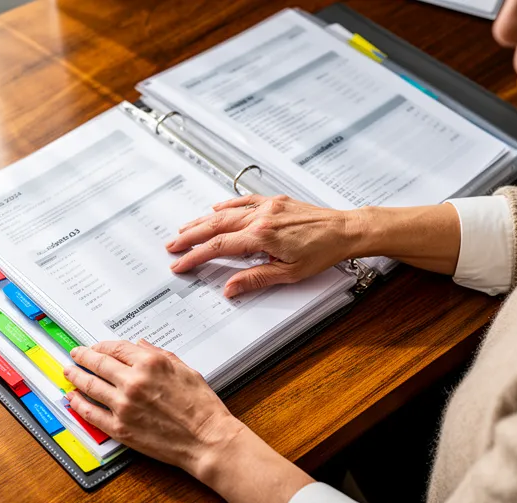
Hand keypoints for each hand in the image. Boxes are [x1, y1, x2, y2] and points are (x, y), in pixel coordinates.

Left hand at [65, 340, 245, 478]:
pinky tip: (73, 399)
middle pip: (98, 363)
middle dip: (83, 357)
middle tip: (75, 355)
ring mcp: (124, 405)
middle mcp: (133, 381)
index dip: (101, 346)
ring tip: (68, 373)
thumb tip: (141, 344)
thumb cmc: (201, 407)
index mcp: (150, 363)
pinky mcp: (120, 428)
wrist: (206, 440)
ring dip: (75, 377)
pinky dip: (78, 404)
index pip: (116, 348)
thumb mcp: (185, 369)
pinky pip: (91, 413)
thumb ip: (159, 354)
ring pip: (90, 386)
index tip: (95, 347)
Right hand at [166, 194, 365, 296]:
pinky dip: (226, 205)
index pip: (220, 246)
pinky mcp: (275, 201)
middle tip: (172, 246)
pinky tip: (215, 209)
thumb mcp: (289, 273)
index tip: (181, 263)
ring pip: (226, 212)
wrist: (344, 230)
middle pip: (215, 225)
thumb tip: (230, 288)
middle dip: (190, 236)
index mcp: (263, 235)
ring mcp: (267, 206)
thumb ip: (255, 279)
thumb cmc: (323, 251)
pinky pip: (243, 201)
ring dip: (202, 221)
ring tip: (185, 229)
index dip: (196, 256)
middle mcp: (262, 216)